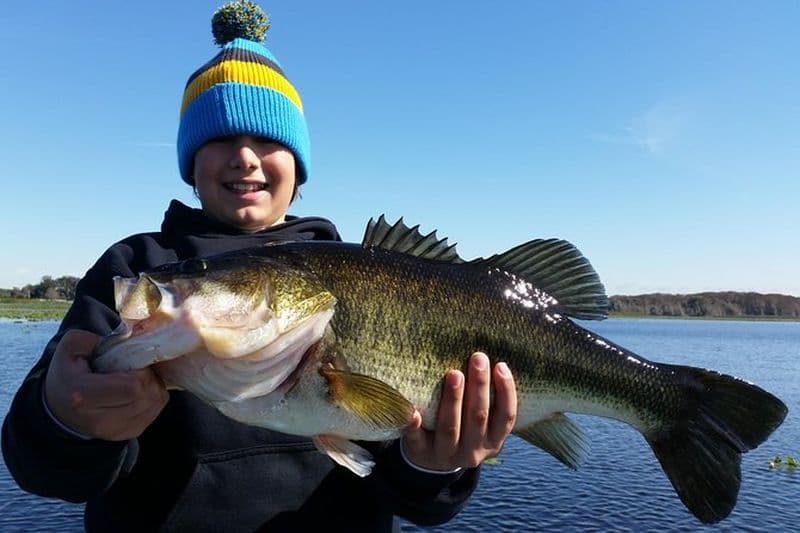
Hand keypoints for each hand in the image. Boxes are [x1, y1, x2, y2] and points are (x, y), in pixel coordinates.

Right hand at [44, 329, 168, 440]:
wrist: (59, 408)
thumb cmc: (68, 373)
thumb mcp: (71, 347)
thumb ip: (94, 338)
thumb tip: (125, 340)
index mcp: (83, 395)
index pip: (132, 387)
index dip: (141, 371)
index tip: (132, 362)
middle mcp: (99, 419)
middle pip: (147, 397)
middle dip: (150, 378)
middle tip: (139, 369)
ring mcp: (114, 431)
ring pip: (155, 406)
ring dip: (154, 387)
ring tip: (140, 379)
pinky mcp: (126, 434)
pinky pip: (155, 413)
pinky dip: (154, 399)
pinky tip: (140, 391)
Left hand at [401, 352, 516, 470]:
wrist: (431, 460)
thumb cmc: (462, 428)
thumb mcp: (482, 423)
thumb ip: (488, 400)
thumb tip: (488, 358)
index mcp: (493, 442)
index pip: (506, 417)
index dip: (506, 392)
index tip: (501, 365)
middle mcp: (473, 452)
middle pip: (477, 418)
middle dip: (479, 387)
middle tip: (478, 358)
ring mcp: (446, 454)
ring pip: (450, 427)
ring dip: (453, 399)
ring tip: (454, 373)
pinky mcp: (421, 452)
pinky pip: (416, 438)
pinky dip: (414, 425)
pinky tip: (413, 410)